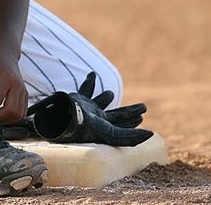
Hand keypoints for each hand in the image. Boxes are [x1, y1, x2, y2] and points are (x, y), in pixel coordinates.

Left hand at [0, 46, 27, 123]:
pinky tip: (0, 113)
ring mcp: (23, 90)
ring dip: (5, 119)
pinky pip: (22, 112)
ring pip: (18, 114)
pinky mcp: (25, 94)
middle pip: (11, 110)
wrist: (5, 51)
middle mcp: (17, 84)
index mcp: (5, 77)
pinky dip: (11, 117)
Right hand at [29, 72, 153, 145]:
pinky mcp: (77, 98)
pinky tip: (93, 74)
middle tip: (143, 107)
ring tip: (110, 93)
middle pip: (117, 115)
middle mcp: (96, 118)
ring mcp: (87, 108)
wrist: (58, 116)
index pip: (123, 125)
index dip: (133, 121)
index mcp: (104, 128)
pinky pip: (86, 88)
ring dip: (106, 97)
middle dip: (129, 112)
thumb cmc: (83, 127)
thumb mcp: (110, 133)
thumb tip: (151, 134)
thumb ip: (130, 136)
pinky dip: (90, 81)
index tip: (142, 115)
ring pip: (100, 101)